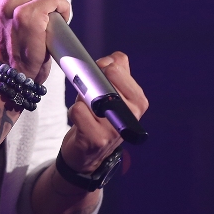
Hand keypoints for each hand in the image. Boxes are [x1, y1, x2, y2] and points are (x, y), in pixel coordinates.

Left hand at [59, 52, 149, 172]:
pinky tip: (80, 122)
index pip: (118, 67)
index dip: (102, 67)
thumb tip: (112, 59)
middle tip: (91, 95)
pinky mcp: (97, 139)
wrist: (88, 154)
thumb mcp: (114, 93)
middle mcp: (130, 114)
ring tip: (88, 111)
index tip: (98, 77)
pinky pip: (78, 110)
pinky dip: (74, 112)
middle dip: (91, 82)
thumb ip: (118, 71)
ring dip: (81, 99)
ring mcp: (114, 128)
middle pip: (103, 78)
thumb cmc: (101, 117)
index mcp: (138, 100)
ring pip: (89, 94)